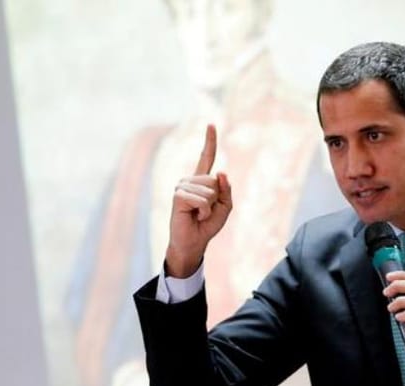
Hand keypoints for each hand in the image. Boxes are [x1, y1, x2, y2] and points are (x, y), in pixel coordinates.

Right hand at [165, 124, 232, 276]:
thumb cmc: (208, 225)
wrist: (194, 241)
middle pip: (215, 180)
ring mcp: (182, 186)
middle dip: (217, 199)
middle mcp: (190, 179)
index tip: (211, 124)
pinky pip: (201, 199)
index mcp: (202, 180)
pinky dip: (203, 210)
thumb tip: (221, 172)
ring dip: (210, 207)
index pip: (206, 157)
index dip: (209, 141)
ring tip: (199, 214)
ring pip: (209, 190)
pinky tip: (194, 215)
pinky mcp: (178, 195)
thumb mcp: (225, 207)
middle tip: (205, 211)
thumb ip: (226, 190)